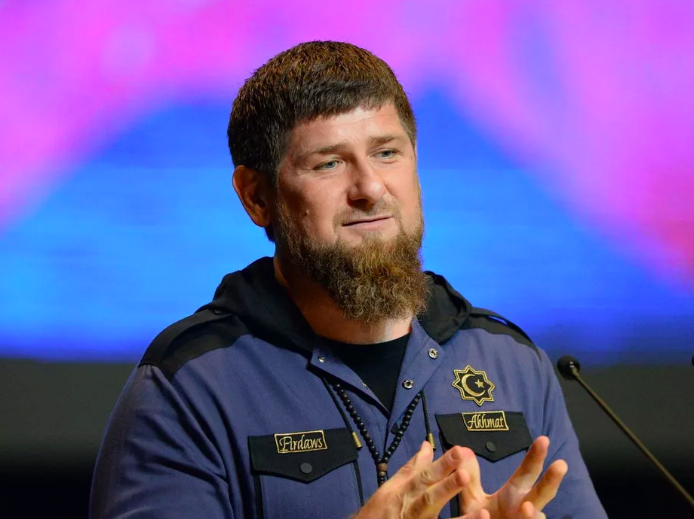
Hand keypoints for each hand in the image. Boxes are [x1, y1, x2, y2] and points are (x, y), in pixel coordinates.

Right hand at [353, 441, 488, 518]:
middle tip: (465, 474)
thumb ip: (413, 468)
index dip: (442, 465)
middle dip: (448, 487)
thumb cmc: (380, 511)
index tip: (459, 451)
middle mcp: (411, 510)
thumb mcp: (392, 487)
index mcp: (405, 492)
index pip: (425, 476)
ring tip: (483, 513)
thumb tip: (427, 445)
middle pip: (430, 497)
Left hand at [457, 435, 567, 518]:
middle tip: (561, 464)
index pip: (527, 472)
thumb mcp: (473, 498)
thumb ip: (470, 478)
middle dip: (550, 480)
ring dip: (533, 516)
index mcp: (515, 494)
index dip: (535, 457)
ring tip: (527, 507)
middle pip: (541, 493)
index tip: (543, 438)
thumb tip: (463, 451)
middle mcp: (524, 508)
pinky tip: (522, 517)